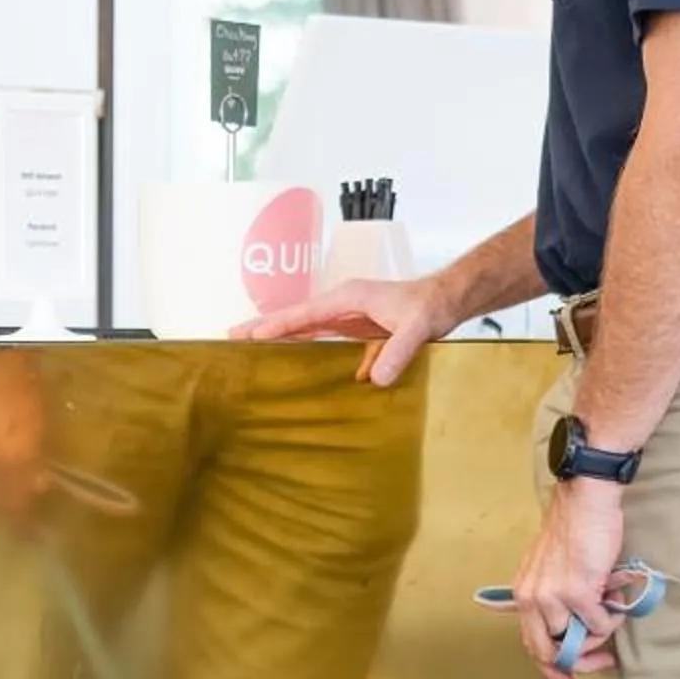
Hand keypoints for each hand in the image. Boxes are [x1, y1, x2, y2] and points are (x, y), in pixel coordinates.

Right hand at [232, 274, 454, 386]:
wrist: (448, 299)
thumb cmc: (432, 306)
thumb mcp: (417, 328)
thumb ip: (397, 352)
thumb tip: (373, 379)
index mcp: (348, 298)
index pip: (304, 314)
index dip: (276, 325)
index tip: (249, 336)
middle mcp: (342, 305)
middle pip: (295, 318)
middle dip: (264, 326)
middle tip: (230, 337)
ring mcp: (348, 316)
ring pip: (305, 328)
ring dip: (280, 337)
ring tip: (250, 348)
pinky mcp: (357, 328)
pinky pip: (323, 339)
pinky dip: (304, 348)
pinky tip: (293, 364)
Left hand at [513, 479, 627, 678]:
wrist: (584, 503)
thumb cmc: (572, 531)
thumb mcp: (546, 568)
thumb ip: (549, 597)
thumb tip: (569, 630)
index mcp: (522, 594)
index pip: (530, 644)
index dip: (550, 668)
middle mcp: (532, 600)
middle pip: (549, 651)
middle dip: (578, 662)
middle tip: (601, 660)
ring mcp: (554, 598)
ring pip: (580, 639)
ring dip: (601, 632)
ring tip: (611, 609)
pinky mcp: (578, 594)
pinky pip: (600, 624)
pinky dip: (613, 617)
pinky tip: (616, 598)